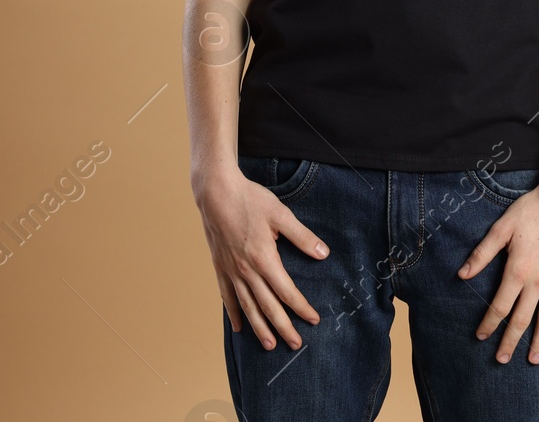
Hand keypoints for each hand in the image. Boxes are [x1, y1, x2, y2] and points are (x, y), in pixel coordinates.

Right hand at [193, 164, 331, 351]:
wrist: (216, 192)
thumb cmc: (249, 200)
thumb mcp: (281, 214)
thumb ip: (302, 236)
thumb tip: (323, 254)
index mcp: (264, 258)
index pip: (286, 291)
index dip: (301, 307)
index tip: (313, 319)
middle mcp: (246, 270)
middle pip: (267, 306)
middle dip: (283, 327)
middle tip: (296, 344)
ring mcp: (231, 270)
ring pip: (247, 306)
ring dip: (259, 328)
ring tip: (270, 345)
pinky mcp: (220, 266)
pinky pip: (227, 296)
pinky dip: (234, 313)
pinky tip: (239, 327)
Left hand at [457, 181, 538, 363]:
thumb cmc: (530, 210)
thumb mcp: (501, 228)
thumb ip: (482, 254)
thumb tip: (462, 275)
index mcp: (517, 271)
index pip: (499, 306)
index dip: (489, 324)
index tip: (480, 337)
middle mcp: (538, 282)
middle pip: (522, 319)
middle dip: (510, 341)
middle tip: (502, 360)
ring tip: (534, 360)